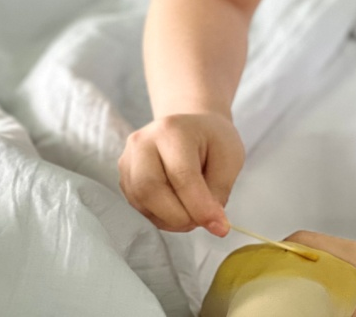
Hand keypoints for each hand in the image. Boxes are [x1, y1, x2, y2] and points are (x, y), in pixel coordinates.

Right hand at [118, 112, 244, 236]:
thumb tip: (211, 224)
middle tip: (201, 221)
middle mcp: (142, 141)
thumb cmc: (213, 141)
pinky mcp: (124, 176)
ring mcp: (128, 159)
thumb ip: (219, 191)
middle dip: (178, 216)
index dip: (200, 206)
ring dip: (169, 219)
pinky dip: (160, 215)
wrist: (193, 128)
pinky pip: (138, 205)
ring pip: (141, 201)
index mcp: (172, 130)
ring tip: (192, 213)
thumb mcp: (230, 158)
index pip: (182, 175)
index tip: (219, 227)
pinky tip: (178, 207)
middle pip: (150, 189)